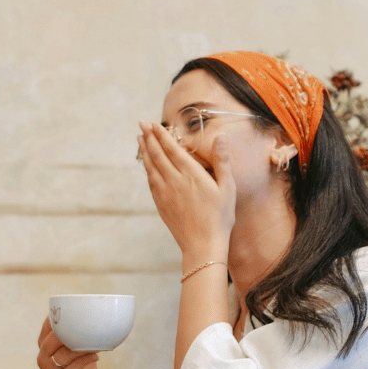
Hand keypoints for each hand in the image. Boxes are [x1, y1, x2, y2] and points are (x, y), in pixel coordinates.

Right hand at [37, 318, 105, 368]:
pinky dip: (86, 360)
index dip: (56, 321)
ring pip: (61, 356)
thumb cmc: (84, 363)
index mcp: (44, 346)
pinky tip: (95, 356)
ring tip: (92, 345)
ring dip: (79, 349)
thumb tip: (87, 311)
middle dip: (65, 334)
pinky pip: (73, 368)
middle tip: (82, 329)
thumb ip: (75, 332)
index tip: (70, 314)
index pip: (45, 329)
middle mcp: (42, 359)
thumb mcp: (77, 344)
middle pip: (48, 343)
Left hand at [137, 122, 235, 261]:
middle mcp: (174, 181)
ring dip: (144, 151)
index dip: (161, 135)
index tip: (153, 124)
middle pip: (157, 154)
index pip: (172, 148)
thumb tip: (221, 137)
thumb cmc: (219, 217)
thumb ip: (223, 161)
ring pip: (151, 167)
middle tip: (141, 124)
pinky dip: (147, 169)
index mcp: (191, 174)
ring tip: (139, 138)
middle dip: (149, 137)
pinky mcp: (161, 204)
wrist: (203, 244)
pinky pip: (151, 182)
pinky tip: (146, 165)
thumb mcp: (228, 188)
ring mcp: (165, 193)